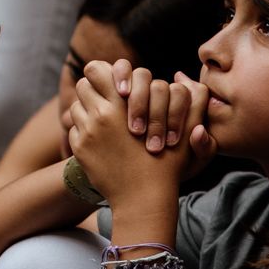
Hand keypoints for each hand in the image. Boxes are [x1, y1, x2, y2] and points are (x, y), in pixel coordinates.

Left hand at [72, 60, 204, 203]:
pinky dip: (85, 131)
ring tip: (106, 123)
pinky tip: (102, 142)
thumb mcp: (187, 130)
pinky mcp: (81, 149)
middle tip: (110, 101)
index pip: (96, 69)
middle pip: (83, 84)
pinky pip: (75, 128)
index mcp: (124, 103)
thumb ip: (193, 99)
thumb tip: (180, 77)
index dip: (104, 73)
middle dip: (95, 90)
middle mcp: (101, 114)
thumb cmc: (169, 164)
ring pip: (77, 106)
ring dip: (90, 110)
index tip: (117, 87)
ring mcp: (88, 132)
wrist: (144, 199)